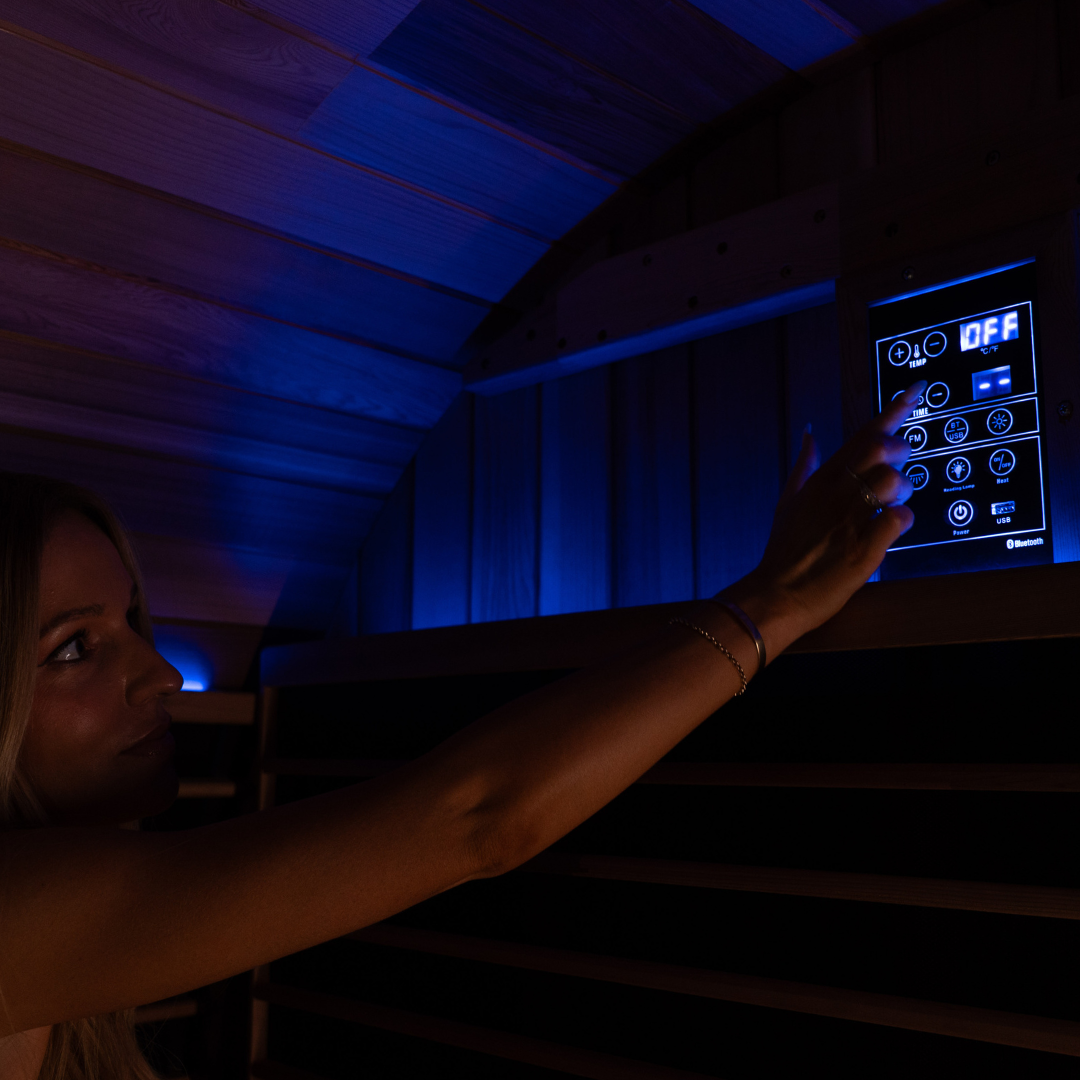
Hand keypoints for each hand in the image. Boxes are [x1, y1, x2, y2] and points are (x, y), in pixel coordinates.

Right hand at [724, 381, 926, 654]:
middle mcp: (836, 494)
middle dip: (900, 450)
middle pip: (880, 448)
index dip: (894, 410)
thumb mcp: (787, 502)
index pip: (862, 434)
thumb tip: (809, 435)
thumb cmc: (783, 552)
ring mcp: (850, 519)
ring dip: (904, 489)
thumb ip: (803, 466)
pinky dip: (904, 521)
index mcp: (821, 480)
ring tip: (893, 503)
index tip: (916, 390)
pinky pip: (899, 519)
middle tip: (902, 463)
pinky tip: (892, 529)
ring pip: (893, 480)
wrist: (775, 595)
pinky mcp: (864, 548)